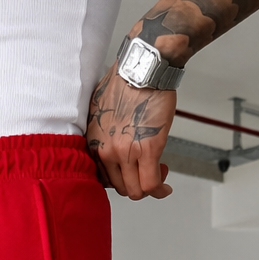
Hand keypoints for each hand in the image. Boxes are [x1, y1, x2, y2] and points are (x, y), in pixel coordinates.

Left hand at [87, 67, 174, 200]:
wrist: (142, 68)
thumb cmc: (125, 81)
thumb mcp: (101, 110)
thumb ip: (104, 131)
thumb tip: (114, 139)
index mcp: (93, 142)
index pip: (102, 177)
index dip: (119, 179)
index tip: (129, 173)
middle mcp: (106, 151)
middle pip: (119, 187)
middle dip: (135, 184)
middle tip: (147, 173)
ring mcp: (126, 153)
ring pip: (135, 190)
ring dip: (148, 188)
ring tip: (159, 175)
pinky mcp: (148, 150)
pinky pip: (151, 183)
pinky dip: (160, 190)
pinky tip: (165, 187)